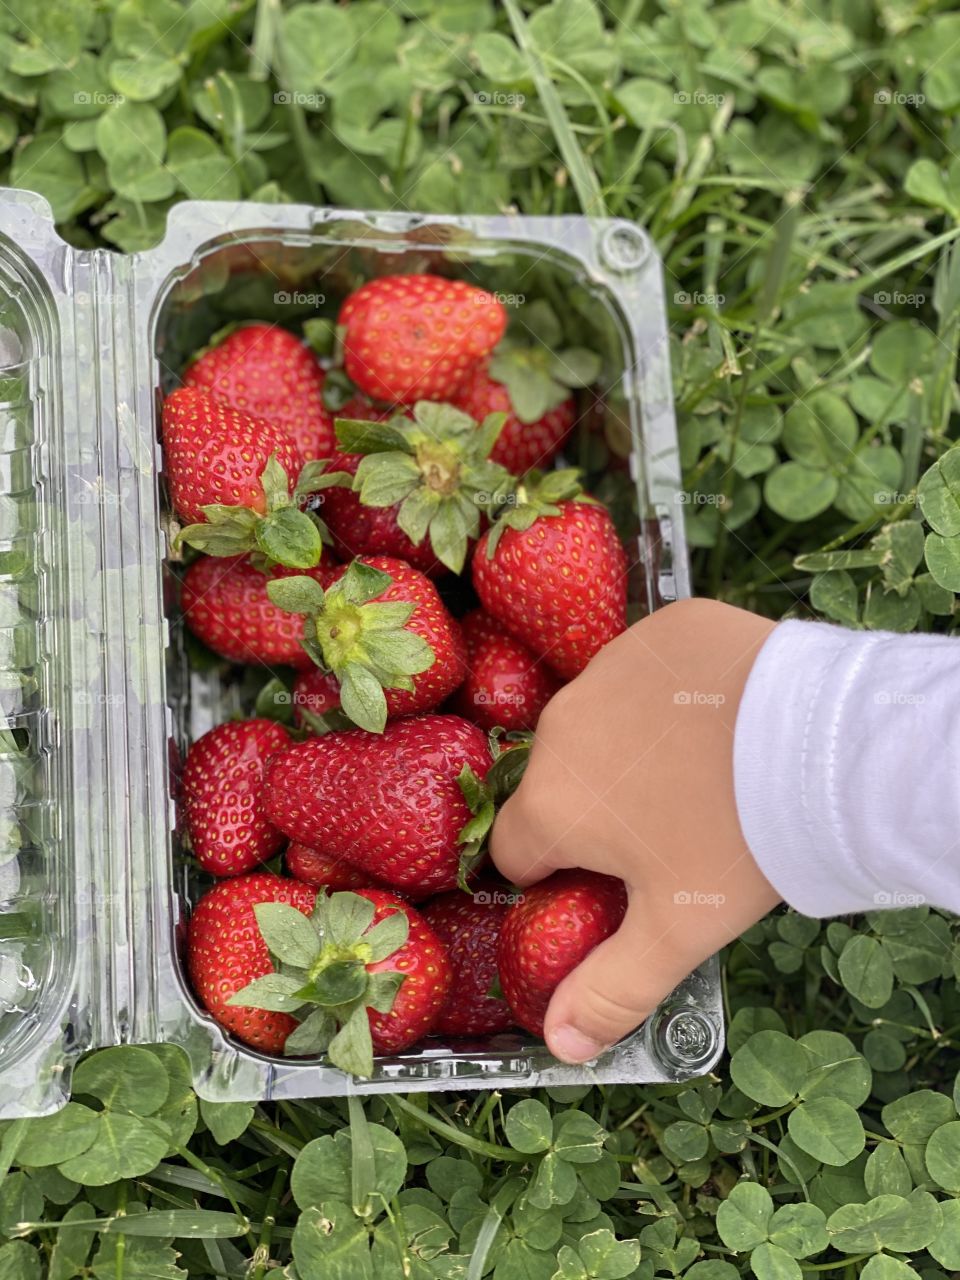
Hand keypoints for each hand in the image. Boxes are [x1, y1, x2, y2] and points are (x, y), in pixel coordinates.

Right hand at [490, 597, 781, 1063]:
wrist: (821, 744)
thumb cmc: (736, 843)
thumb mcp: (676, 932)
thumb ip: (609, 991)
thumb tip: (559, 1045)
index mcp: (552, 804)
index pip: (517, 850)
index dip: (556, 873)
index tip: (607, 881)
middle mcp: (562, 728)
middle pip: (558, 781)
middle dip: (594, 807)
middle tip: (666, 829)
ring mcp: (609, 668)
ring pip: (600, 721)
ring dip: (628, 746)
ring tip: (699, 770)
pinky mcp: (661, 629)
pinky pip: (646, 669)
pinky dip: (668, 693)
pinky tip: (718, 714)